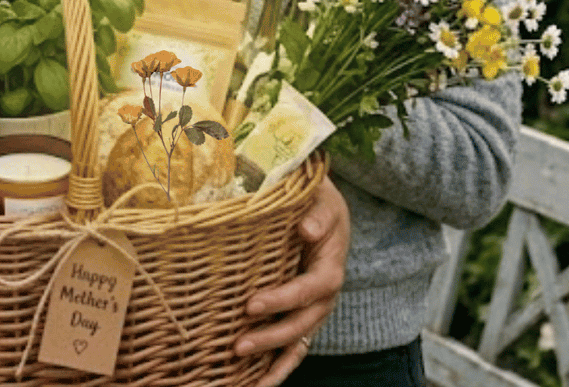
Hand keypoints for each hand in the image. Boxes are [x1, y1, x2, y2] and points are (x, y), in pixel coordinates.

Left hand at [234, 175, 348, 386]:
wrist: (322, 209)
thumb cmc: (317, 202)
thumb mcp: (322, 200)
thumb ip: (318, 214)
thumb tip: (308, 230)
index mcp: (330, 268)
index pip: (309, 289)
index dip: (282, 300)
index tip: (251, 305)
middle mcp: (324, 296)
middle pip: (301, 324)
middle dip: (270, 337)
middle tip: (238, 345)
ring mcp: (313, 311)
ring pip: (296, 343)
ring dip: (272, 361)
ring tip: (242, 375)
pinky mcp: (300, 317)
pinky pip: (292, 348)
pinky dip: (276, 368)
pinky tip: (255, 384)